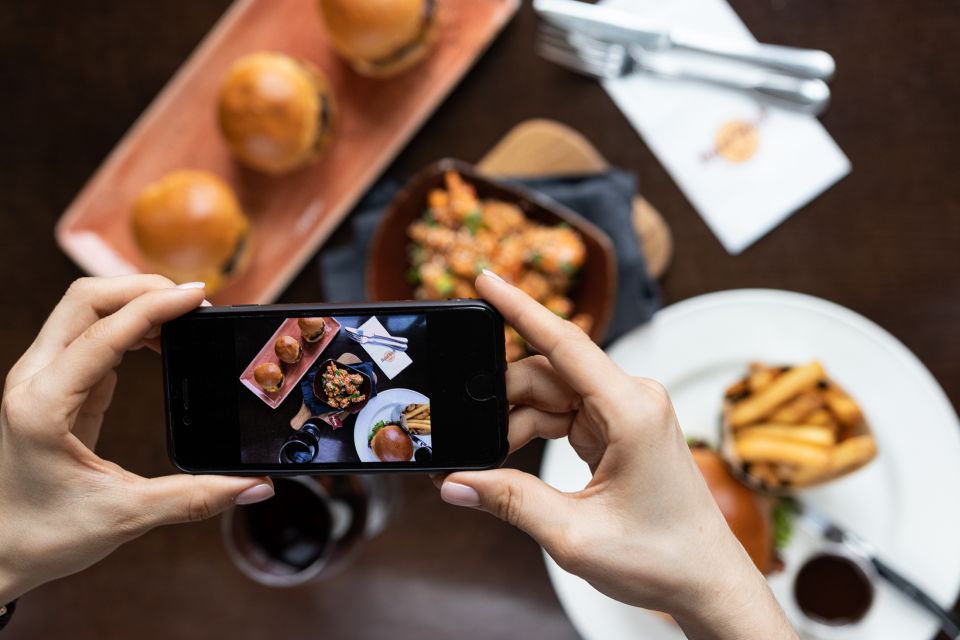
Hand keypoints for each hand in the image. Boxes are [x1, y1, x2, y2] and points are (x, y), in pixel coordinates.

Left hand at [0, 276, 273, 602]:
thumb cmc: (46, 535)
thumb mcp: (127, 515)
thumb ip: (196, 498)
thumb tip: (255, 487)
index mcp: (43, 407)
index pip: (102, 333)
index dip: (155, 307)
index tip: (200, 298)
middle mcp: (33, 381)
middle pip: (85, 299)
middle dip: (143, 288)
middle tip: (196, 302)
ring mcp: (38, 379)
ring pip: (84, 309)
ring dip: (135, 302)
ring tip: (185, 319)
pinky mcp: (52, 385)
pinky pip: (89, 334)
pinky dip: (128, 325)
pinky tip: (161, 341)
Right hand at [439, 272, 795, 639]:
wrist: (705, 581)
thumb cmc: (661, 557)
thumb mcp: (574, 534)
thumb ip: (510, 500)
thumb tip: (455, 481)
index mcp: (632, 411)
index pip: (566, 343)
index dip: (520, 308)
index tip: (485, 280)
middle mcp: (632, 399)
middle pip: (547, 373)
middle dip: (502, 400)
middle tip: (468, 439)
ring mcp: (626, 411)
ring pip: (550, 393)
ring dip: (516, 422)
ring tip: (492, 465)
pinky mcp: (619, 427)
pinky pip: (563, 411)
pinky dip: (533, 429)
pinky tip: (511, 458)